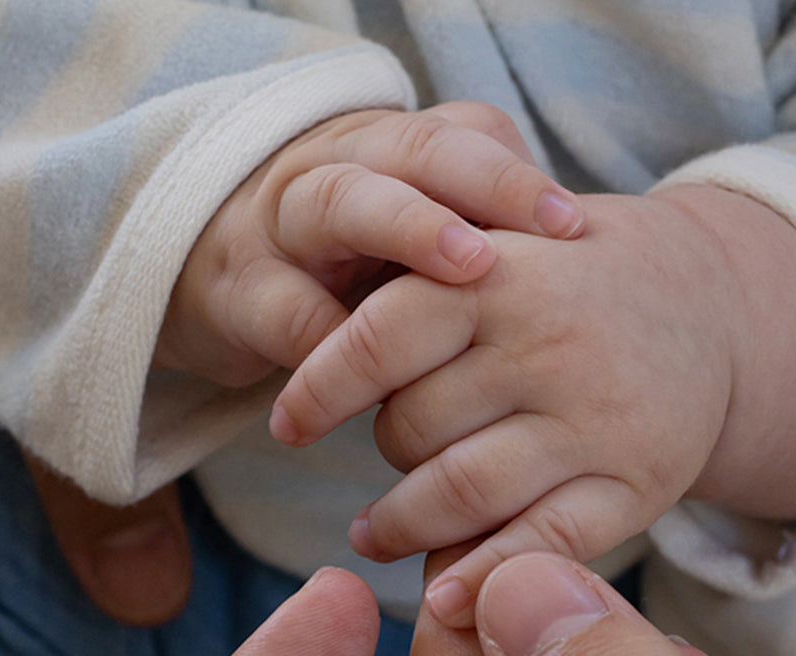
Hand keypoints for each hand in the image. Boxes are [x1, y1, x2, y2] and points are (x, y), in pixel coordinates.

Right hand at [157, 102, 584, 387]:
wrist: (211, 276)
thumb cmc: (344, 267)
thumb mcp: (411, 243)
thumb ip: (481, 242)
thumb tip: (583, 267)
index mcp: (390, 151)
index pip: (462, 137)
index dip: (517, 175)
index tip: (576, 223)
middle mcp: (339, 165)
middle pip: (412, 150)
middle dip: (482, 183)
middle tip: (546, 230)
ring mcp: (282, 222)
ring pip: (343, 201)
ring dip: (410, 227)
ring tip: (470, 268)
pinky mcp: (238, 292)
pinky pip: (285, 311)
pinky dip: (332, 347)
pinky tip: (380, 379)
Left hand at [271, 186, 795, 626]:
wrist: (710, 305)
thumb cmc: (566, 284)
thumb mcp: (500, 251)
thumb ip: (419, 288)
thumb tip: (310, 364)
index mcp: (500, 276)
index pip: (381, 336)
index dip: (320, 390)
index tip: (287, 427)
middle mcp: (547, 346)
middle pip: (413, 426)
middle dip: (381, 453)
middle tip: (381, 462)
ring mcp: (595, 421)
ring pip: (463, 493)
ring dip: (402, 526)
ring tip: (374, 532)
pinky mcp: (636, 485)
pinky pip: (544, 545)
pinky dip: (485, 580)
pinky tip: (444, 602)